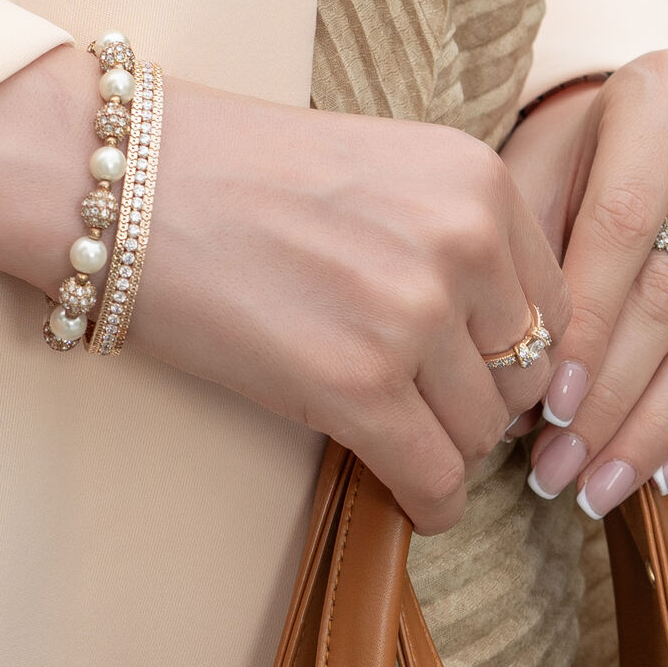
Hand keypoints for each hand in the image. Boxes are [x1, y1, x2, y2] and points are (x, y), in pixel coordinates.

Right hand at [0, 57, 570, 531]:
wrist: (116, 181)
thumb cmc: (232, 171)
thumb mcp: (379, 166)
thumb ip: (456, 235)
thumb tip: (522, 349)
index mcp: (475, 176)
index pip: (551, 304)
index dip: (504, 344)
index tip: (462, 363)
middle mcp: (461, 240)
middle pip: (524, 375)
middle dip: (475, 397)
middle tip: (412, 395)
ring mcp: (411, 315)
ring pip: (479, 435)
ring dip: (437, 443)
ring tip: (379, 421)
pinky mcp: (356, 387)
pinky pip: (434, 482)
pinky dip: (423, 500)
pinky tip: (397, 486)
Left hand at [499, 50, 667, 516]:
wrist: (661, 122)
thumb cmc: (584, 150)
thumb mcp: (539, 162)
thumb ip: (529, 249)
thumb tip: (516, 376)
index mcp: (666, 95)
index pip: (624, 228)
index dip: (587, 325)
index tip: (545, 405)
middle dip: (615, 393)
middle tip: (564, 464)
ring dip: (662, 423)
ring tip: (604, 482)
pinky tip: (666, 464)